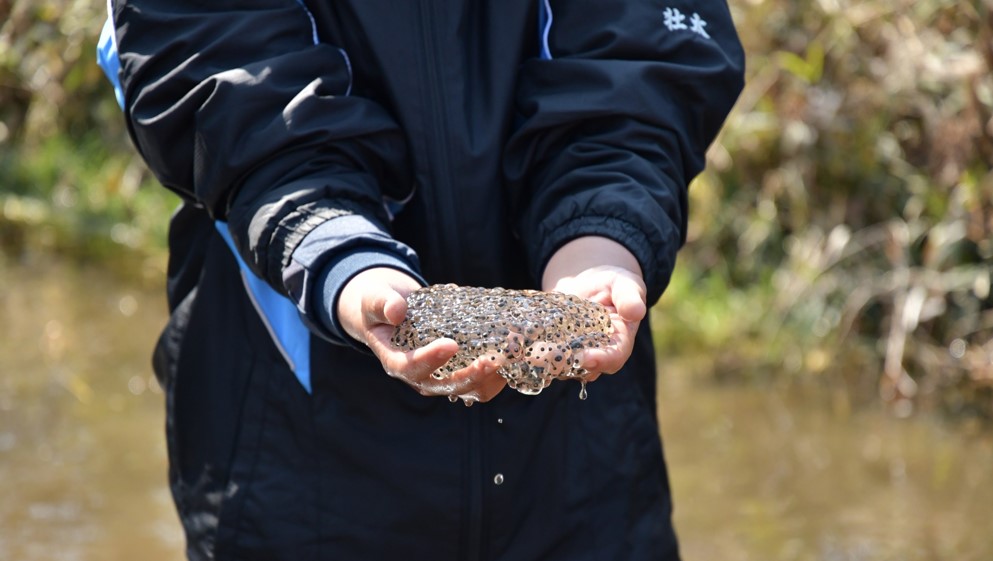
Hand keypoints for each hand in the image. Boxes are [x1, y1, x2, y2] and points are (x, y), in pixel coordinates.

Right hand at [337, 268, 507, 402]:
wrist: (389, 311)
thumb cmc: (379, 304)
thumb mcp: (374, 299)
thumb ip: (382, 304)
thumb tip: (397, 311)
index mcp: (394, 359)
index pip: (409, 367)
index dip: (430, 359)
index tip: (451, 344)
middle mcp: (417, 375)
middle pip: (442, 386)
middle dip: (469, 376)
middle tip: (492, 360)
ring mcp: (437, 377)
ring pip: (464, 391)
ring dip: (488, 380)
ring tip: (508, 361)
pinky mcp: (454, 372)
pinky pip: (476, 384)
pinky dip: (494, 377)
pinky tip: (512, 362)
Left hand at [541, 237, 646, 380]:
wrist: (588, 283)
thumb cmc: (613, 283)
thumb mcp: (625, 284)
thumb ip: (630, 297)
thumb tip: (637, 311)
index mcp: (620, 342)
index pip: (613, 357)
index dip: (600, 360)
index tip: (584, 358)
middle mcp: (598, 355)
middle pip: (584, 368)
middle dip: (566, 365)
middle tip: (548, 358)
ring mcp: (575, 355)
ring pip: (562, 367)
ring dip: (545, 362)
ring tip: (530, 353)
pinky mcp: (556, 350)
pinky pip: (545, 356)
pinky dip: (533, 351)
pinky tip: (519, 343)